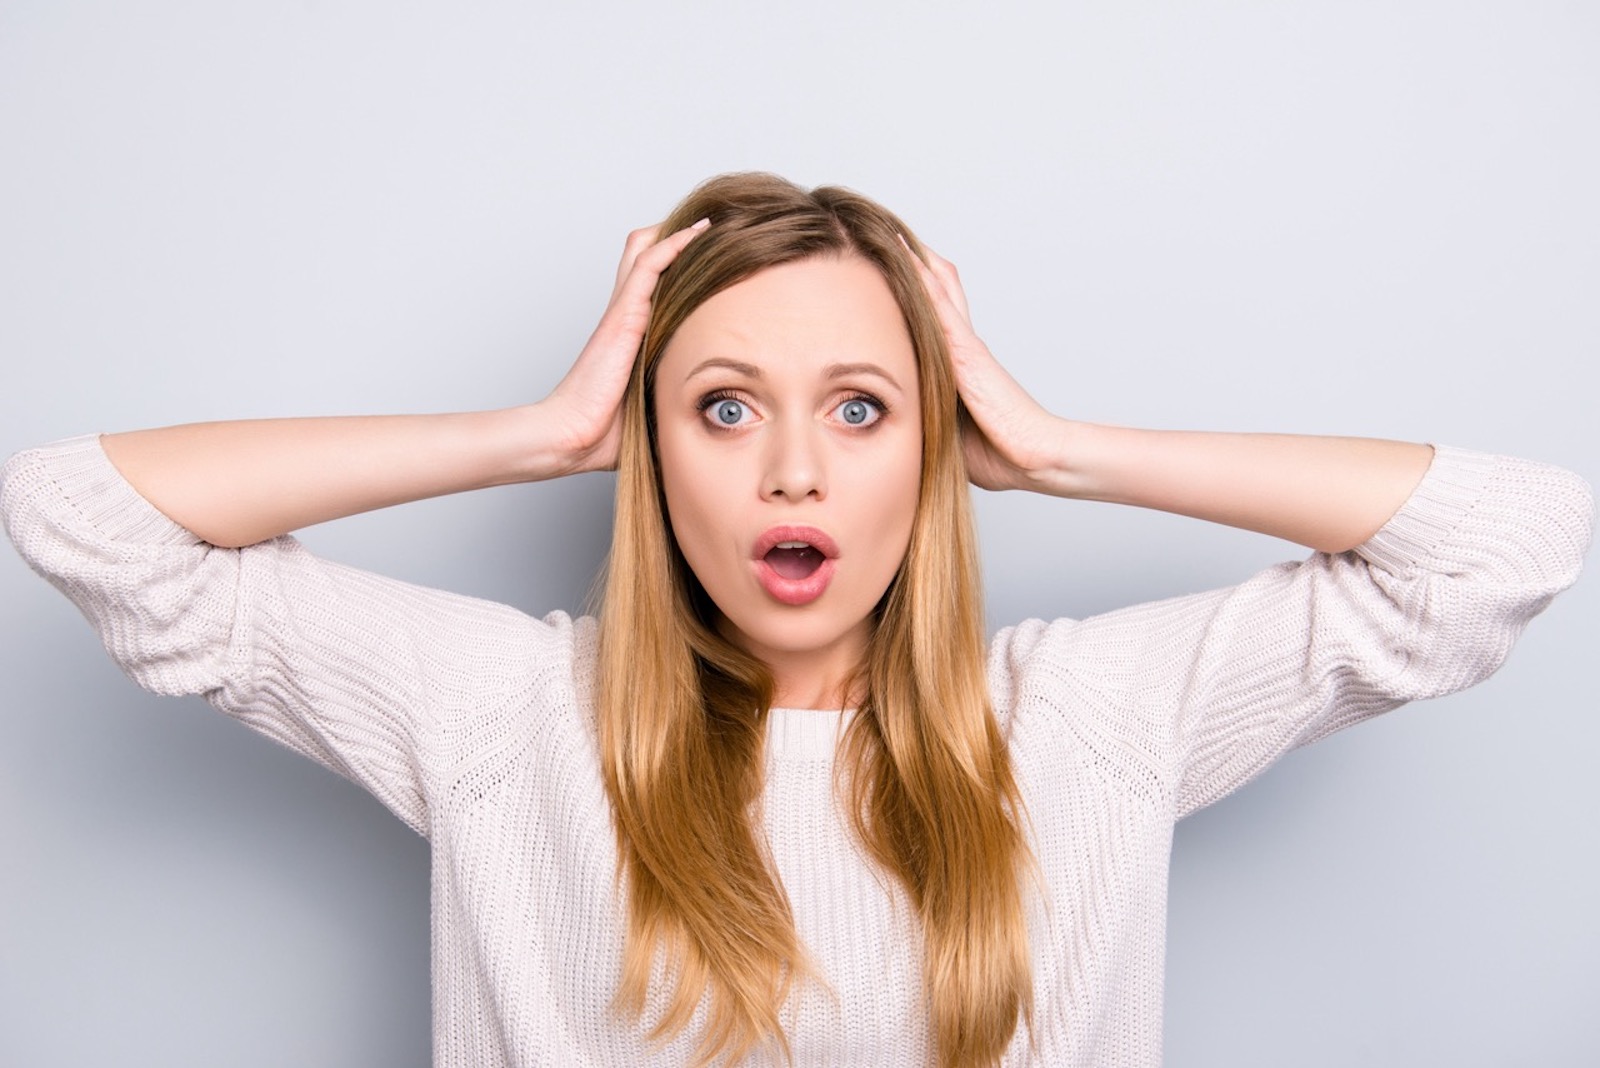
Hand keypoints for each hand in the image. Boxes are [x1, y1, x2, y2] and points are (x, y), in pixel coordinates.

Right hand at [540, 219, 709, 472]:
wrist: (573, 435)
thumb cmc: (606, 432)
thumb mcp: (652, 408)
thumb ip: (674, 400)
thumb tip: (710, 419)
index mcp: (630, 331)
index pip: (652, 279)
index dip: (676, 260)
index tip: (709, 254)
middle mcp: (625, 313)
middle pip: (644, 251)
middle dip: (676, 235)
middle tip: (709, 230)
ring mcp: (623, 310)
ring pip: (646, 247)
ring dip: (677, 231)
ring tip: (710, 221)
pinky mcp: (625, 314)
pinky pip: (651, 263)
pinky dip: (676, 243)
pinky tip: (700, 232)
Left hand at [904, 240, 1061, 491]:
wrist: (1033, 457)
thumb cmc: (997, 453)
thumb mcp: (949, 433)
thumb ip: (928, 419)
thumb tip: (898, 428)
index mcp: (960, 366)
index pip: (935, 317)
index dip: (916, 291)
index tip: (888, 272)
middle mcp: (964, 347)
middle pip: (940, 289)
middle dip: (915, 263)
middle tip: (888, 235)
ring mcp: (966, 347)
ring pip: (938, 289)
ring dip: (915, 260)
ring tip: (889, 231)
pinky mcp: (968, 354)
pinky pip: (939, 307)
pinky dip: (921, 280)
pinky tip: (903, 255)